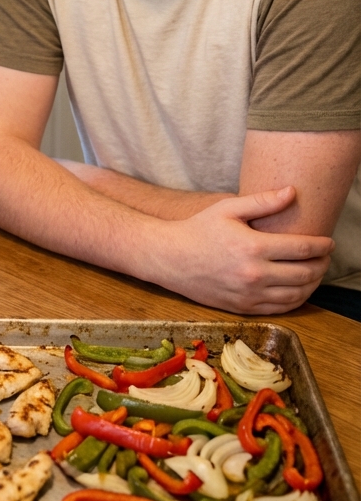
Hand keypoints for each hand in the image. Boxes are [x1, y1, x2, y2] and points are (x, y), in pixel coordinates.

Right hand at [157, 187, 334, 313]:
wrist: (170, 259)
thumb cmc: (198, 230)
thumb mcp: (228, 209)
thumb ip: (262, 201)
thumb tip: (292, 192)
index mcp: (253, 247)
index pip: (301, 248)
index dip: (321, 245)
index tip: (329, 242)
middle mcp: (254, 274)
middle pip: (304, 274)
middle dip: (321, 265)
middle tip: (325, 257)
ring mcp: (249, 294)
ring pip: (296, 295)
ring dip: (313, 284)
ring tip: (315, 272)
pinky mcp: (243, 308)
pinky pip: (280, 308)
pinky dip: (296, 300)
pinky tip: (298, 289)